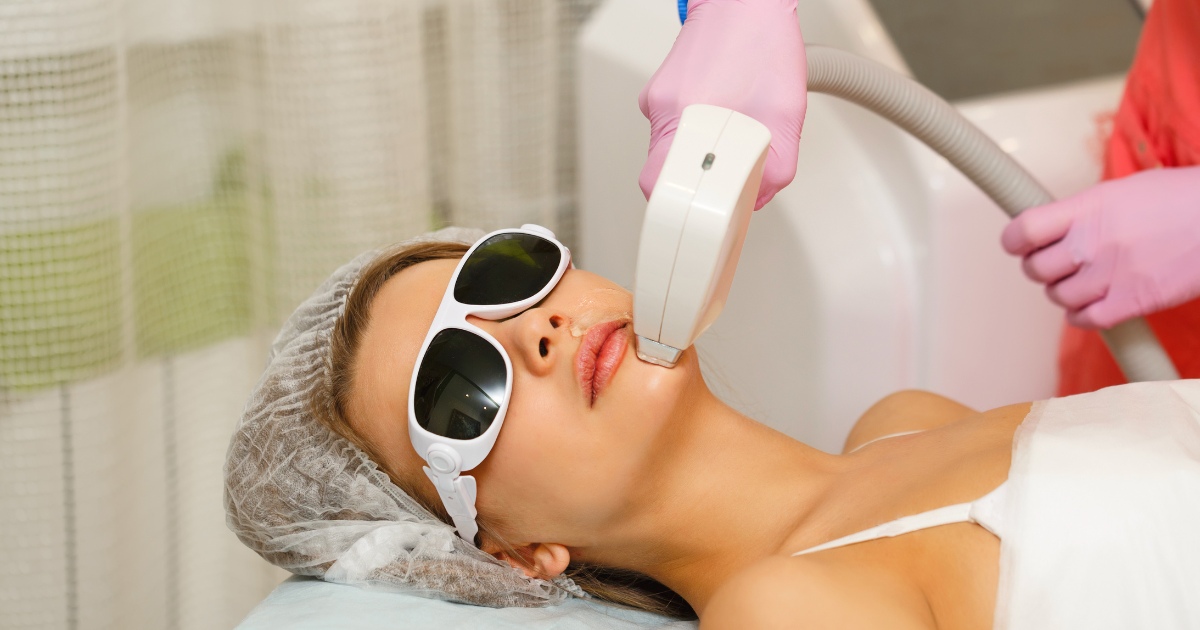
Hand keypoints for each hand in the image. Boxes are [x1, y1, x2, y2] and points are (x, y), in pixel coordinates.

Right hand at [639, 0, 805, 209]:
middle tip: (718, 184)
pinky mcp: (660, 91)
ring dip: (697, 157)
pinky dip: (696, 132)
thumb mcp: (787, 116)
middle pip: (663, 175)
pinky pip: (674, 128)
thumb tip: (757, 199)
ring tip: (729, 135)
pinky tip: (722, 113)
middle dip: (691, 187)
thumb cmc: (762, 43)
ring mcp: (658, 100)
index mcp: (686, 118)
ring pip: (669, 152)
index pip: (660, 188)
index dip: (678, 210)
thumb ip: (777, 168)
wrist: (744, 1)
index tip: (695, 221)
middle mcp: (664, 110)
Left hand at [1001, 166, 1199, 328]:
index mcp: (1087, 208)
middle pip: (1035, 269)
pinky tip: (1094, 304)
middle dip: (1041, 268)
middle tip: (1058, 264)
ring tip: (1085, 281)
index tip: (1021, 244)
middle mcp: (1093, 242)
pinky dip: (1082, 316)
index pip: (1022, 231)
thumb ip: (1085, 211)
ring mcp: (1111, 274)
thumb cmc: (1182, 200)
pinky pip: (1084, 319)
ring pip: (1057, 296)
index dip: (1015, 241)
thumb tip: (1054, 227)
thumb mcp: (1125, 190)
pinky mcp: (1131, 302)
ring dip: (1064, 292)